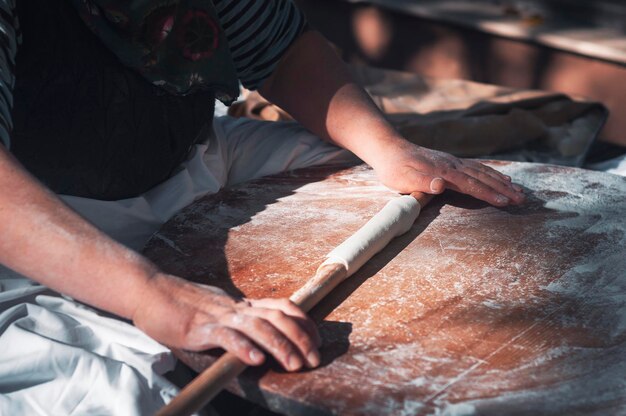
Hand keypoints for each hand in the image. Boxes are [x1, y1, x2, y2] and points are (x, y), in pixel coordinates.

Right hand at [132, 273, 320, 370]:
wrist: (151, 291)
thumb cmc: (184, 304)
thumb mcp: (220, 309)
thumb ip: (239, 319)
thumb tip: (258, 334)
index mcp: (242, 304)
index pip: (282, 307)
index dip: (304, 322)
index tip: (318, 340)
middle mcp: (236, 308)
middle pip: (277, 317)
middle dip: (300, 338)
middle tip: (314, 359)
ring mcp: (218, 316)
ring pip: (257, 326)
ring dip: (279, 345)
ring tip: (294, 364)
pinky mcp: (199, 328)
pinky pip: (225, 336)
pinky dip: (242, 347)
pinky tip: (255, 360)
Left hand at [370, 139, 524, 205]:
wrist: (389, 149)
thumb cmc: (394, 169)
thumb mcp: (403, 180)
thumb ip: (422, 184)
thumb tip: (440, 185)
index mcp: (443, 172)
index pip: (471, 185)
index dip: (489, 194)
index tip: (506, 202)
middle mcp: (452, 165)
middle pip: (483, 178)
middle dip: (503, 189)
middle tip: (523, 199)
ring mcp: (453, 162)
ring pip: (483, 172)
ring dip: (501, 182)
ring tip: (519, 190)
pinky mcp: (451, 162)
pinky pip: (476, 167)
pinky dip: (491, 173)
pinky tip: (500, 177)